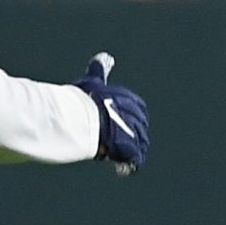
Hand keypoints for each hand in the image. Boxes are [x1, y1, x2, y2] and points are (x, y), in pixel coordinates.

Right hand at [73, 51, 149, 173]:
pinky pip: (135, 159)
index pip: (136, 108)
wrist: (86, 118)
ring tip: (118, 154)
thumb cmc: (87, 100)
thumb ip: (100, 70)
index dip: (128, 116)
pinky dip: (130, 164)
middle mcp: (137, 116)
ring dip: (130, 148)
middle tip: (116, 140)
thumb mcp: (94, 81)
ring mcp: (135, 134)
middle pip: (139, 127)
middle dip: (131, 133)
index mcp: (131, 101)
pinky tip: (122, 168)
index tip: (117, 121)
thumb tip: (105, 57)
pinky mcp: (132, 149)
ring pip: (139, 143)